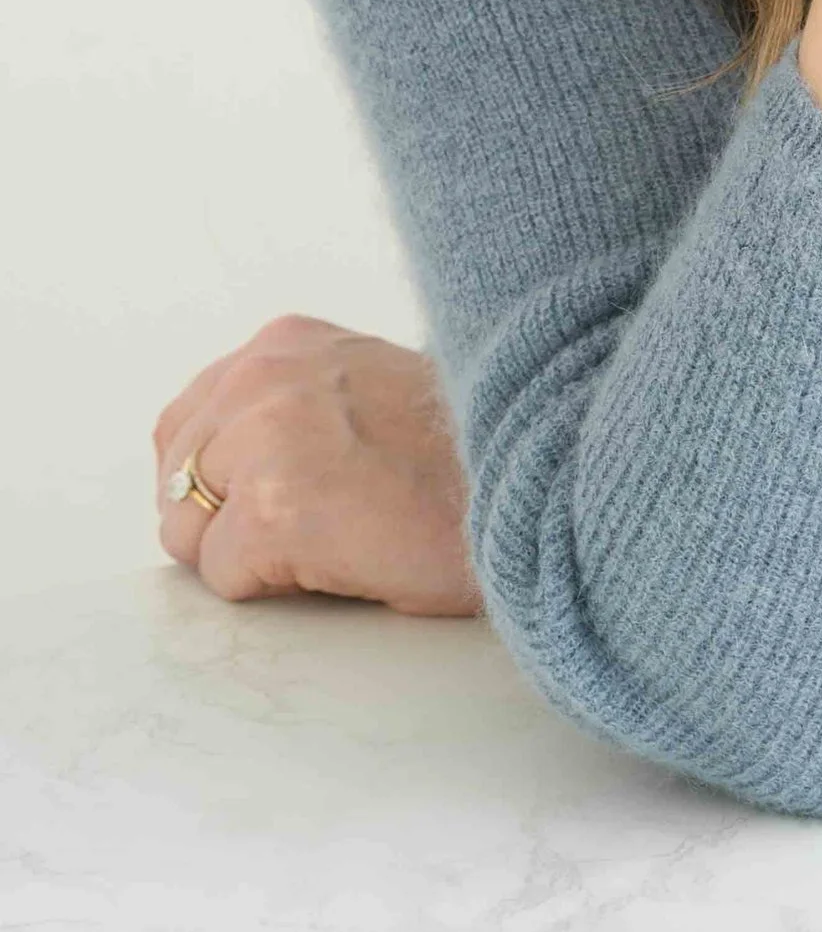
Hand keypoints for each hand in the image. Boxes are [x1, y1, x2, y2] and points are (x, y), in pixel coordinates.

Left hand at [152, 313, 480, 616]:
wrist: (534, 478)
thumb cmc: (465, 451)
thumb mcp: (363, 387)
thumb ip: (292, 406)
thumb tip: (226, 474)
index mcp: (286, 343)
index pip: (186, 423)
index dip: (225, 479)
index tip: (283, 498)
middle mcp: (265, 374)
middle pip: (176, 481)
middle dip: (228, 519)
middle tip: (316, 529)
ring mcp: (267, 439)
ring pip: (188, 531)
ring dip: (249, 553)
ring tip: (335, 538)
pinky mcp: (276, 510)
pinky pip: (223, 576)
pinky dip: (276, 588)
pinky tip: (346, 559)